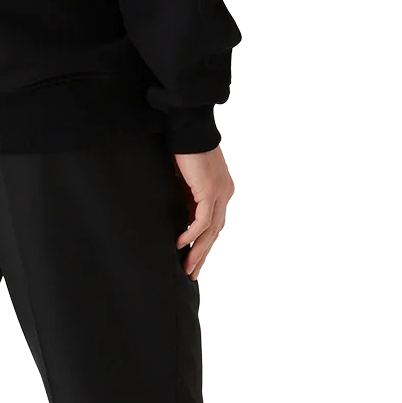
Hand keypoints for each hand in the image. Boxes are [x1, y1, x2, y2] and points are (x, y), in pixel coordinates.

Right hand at [173, 144, 236, 278]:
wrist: (188, 128)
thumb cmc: (184, 149)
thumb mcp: (186, 179)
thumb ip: (186, 196)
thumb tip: (177, 214)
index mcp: (221, 191)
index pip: (214, 224)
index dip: (204, 243)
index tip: (193, 259)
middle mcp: (224, 194)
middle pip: (215, 232)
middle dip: (202, 254)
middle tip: (191, 273)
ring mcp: (219, 193)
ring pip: (210, 231)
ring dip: (198, 251)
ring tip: (186, 267)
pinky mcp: (209, 191)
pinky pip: (202, 220)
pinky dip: (191, 234)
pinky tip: (181, 244)